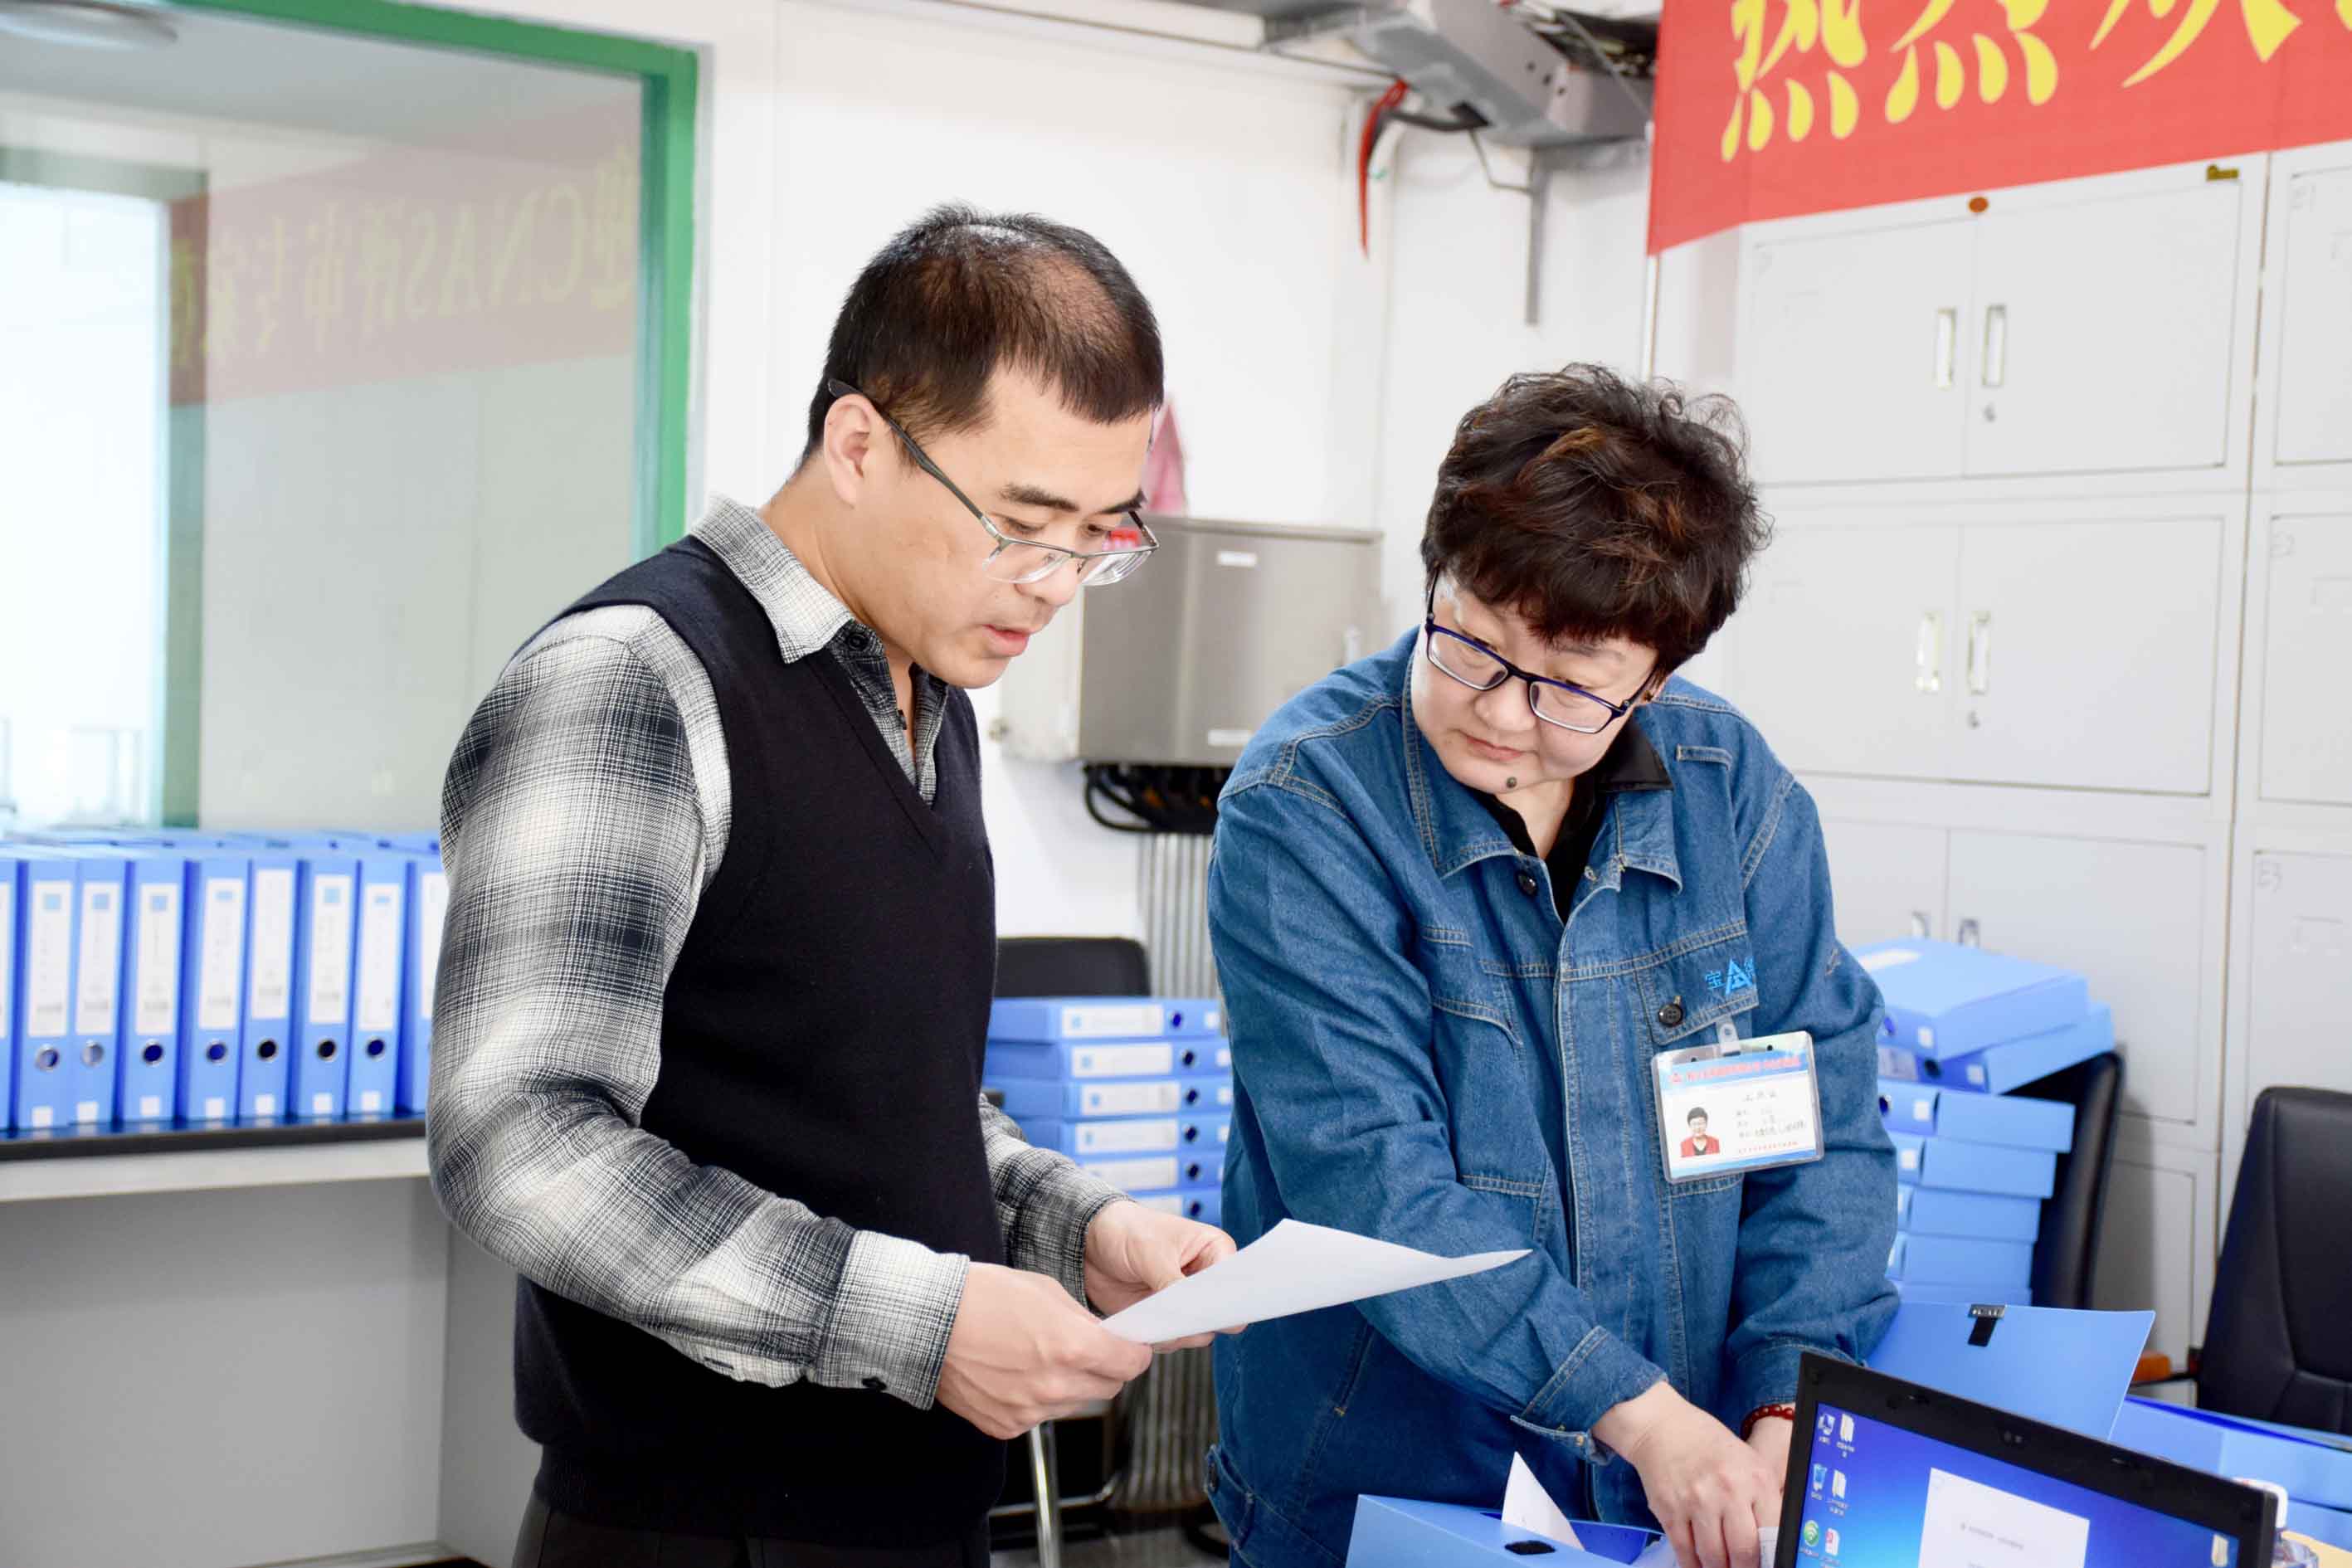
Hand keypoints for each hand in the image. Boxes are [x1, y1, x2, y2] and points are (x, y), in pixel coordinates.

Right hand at [936, 1263, 1152, 1439]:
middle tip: (1087, 1350)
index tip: (1130, 1348)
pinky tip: (1014, 1374)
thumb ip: (1083, 1321)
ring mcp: (1030, 1411)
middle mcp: (1056, 1386)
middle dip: (1105, 1368)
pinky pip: (1039, 1416)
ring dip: (1070, 1385)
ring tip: (1038, 1357)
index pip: (1131, 1364)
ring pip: (1074, 1404)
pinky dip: (1036, 1399)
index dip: (1134, 1353)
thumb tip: (1107, 1339)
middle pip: (1109, 1388)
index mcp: (1073, 1347)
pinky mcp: (1006, 1426)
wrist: (928, 1322)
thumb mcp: (1047, 1290)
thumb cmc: (982, 1296)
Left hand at [1082, 1200, 1240, 1348]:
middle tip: (1176, 1317)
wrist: (1090, 1244)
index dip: (1229, 1298)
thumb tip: (1187, 1313)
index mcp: (1215, 1251)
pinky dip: (1159, 1339)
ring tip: (1152, 1318)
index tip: (1209, 1309)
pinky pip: (1173, 1340)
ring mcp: (1186, 1303)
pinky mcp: (1165, 1319)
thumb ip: (1173, 1283)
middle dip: (1201, 1321)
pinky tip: (1142, 1325)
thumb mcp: (1152, 1253)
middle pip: (1222, 1315)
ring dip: (1177, 1333)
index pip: (1237, 1281)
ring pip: (1198, 1333)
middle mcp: (1206, 1280)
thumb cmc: (1127, 1231)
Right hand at [1594, 1382, 1783, 1567]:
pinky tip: (1698, 1565)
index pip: (1772, 1535)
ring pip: (1713, 1557)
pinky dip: (1693, 1564)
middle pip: (1743, 1552)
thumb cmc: (1709, 1445)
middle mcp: (1729, 1490)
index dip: (1770, 1558)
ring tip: (1721, 1567)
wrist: (1662, 1427)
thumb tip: (1771, 1543)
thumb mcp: (1748, 1461)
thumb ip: (1762, 1498)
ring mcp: (1697, 1501)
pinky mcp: (1669, 1510)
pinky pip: (1685, 1551)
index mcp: (1756, 1478)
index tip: (1765, 1564)